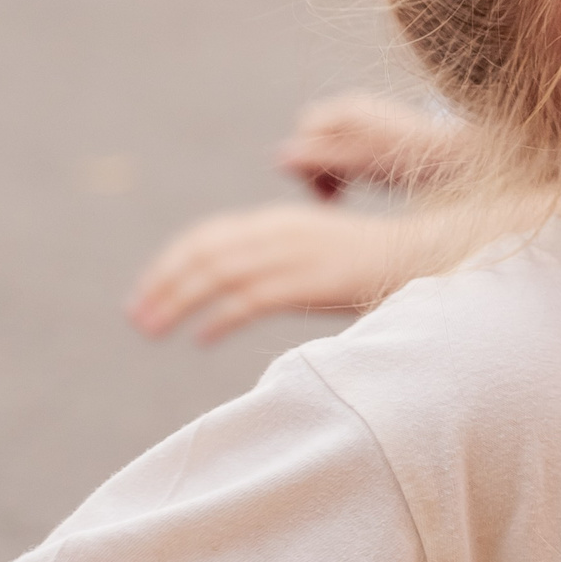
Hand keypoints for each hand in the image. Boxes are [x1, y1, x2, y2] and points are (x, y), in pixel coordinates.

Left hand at [126, 203, 440, 342]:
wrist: (424, 257)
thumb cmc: (374, 265)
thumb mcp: (315, 257)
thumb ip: (277, 266)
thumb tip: (236, 296)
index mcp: (278, 222)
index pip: (207, 236)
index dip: (170, 263)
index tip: (146, 293)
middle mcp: (280, 231)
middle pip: (203, 253)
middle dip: (162, 284)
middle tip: (136, 317)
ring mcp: (295, 254)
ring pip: (217, 274)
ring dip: (177, 303)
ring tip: (152, 330)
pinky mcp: (311, 281)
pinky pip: (251, 300)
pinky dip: (220, 318)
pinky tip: (202, 340)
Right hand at [276, 93, 464, 196]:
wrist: (462, 161)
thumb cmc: (414, 162)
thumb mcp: (363, 165)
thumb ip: (322, 160)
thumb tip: (278, 157)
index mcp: (349, 110)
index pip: (305, 132)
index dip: (308, 165)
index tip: (325, 196)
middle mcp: (356, 109)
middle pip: (313, 138)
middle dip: (317, 168)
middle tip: (332, 199)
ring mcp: (368, 121)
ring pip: (328, 148)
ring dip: (329, 172)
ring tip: (340, 198)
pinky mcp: (378, 137)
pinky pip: (346, 152)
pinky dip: (345, 170)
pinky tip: (354, 190)